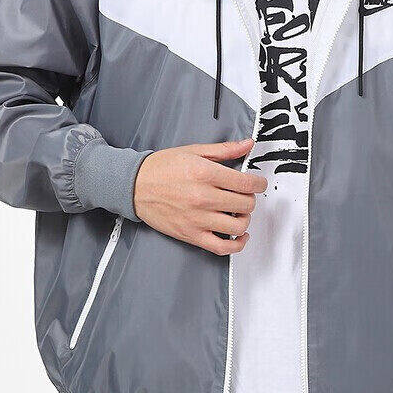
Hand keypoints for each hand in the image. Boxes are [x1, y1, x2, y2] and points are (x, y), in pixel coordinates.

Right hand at [134, 138, 265, 254]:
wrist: (134, 186)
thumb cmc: (161, 168)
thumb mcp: (193, 151)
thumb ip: (224, 150)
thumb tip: (248, 144)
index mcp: (205, 173)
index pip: (247, 183)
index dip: (259, 183)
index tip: (258, 183)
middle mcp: (203, 197)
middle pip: (246, 204)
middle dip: (250, 199)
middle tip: (244, 195)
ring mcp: (197, 219)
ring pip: (238, 226)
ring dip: (245, 219)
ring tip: (239, 212)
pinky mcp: (190, 235)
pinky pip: (221, 247)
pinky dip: (237, 244)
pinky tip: (239, 235)